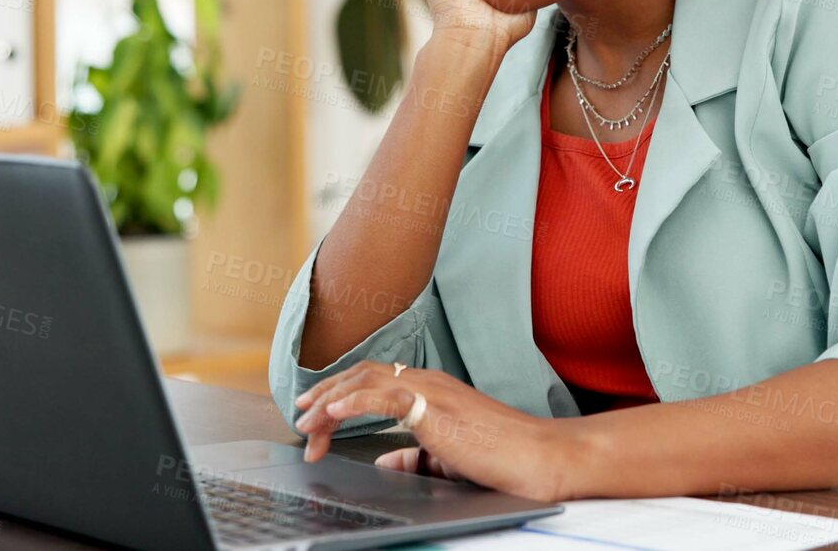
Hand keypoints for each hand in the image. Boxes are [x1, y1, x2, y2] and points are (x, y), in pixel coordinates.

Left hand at [292, 361, 577, 501]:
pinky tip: (332, 411)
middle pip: (362, 375)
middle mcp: (427, 380)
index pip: (373, 380)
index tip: (314, 414)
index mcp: (431, 388)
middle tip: (300, 418)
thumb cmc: (501, 456)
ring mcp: (431, 390)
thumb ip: (416, 456)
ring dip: (330, 401)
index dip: (339, 394)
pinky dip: (353, 401)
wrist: (536, 457)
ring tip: (307, 419)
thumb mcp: (448, 457)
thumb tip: (388, 460)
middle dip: (325, 396)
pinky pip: (385, 397)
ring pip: (366, 382)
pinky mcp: (435, 407)